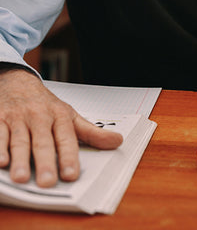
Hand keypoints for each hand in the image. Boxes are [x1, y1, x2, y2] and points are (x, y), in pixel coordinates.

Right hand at [0, 67, 122, 186]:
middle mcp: (39, 117)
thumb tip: (117, 142)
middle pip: (43, 141)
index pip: (66, 139)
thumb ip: (91, 132)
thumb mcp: (70, 115)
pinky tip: (1, 162)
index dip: (68, 157)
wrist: (18, 81)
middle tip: (48, 182)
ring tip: (21, 177)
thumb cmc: (45, 105)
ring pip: (19, 140)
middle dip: (45, 161)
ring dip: (20, 159)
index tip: (71, 175)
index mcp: (59, 116)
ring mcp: (18, 118)